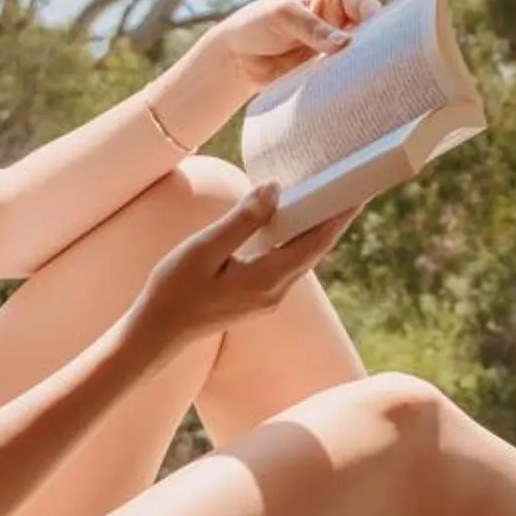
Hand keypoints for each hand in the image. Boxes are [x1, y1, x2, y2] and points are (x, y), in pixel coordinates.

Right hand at [128, 182, 362, 357]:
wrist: (155, 332)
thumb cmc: (174, 289)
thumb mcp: (205, 248)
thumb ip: (243, 220)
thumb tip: (276, 190)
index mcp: (267, 280)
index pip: (316, 241)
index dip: (340, 215)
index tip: (360, 189)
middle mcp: (275, 292)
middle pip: (314, 247)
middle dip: (333, 216)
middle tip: (350, 183)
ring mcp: (267, 296)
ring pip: (301, 255)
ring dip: (314, 226)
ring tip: (326, 195)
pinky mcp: (256, 295)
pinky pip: (286, 260)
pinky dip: (294, 237)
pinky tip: (289, 219)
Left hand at [203, 0, 379, 99]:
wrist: (236, 58)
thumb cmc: (256, 24)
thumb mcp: (283, 18)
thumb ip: (313, 29)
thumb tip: (346, 42)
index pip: (365, 6)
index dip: (378, 19)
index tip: (384, 38)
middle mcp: (340, 23)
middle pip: (370, 34)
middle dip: (377, 47)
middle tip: (382, 64)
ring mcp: (335, 50)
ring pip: (360, 58)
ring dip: (364, 68)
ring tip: (371, 82)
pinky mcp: (327, 73)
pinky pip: (345, 78)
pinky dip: (350, 84)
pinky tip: (356, 94)